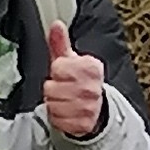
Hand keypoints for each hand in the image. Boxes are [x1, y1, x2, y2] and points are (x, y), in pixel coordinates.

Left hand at [40, 23, 107, 138]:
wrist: (98, 109)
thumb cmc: (80, 81)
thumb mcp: (71, 60)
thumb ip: (60, 43)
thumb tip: (55, 25)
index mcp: (91, 68)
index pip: (58, 67)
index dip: (57, 71)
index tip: (64, 73)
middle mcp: (92, 88)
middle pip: (51, 87)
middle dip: (54, 88)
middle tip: (63, 88)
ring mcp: (89, 107)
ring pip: (52, 104)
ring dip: (54, 103)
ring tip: (65, 100)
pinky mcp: (84, 124)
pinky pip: (57, 119)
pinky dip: (58, 117)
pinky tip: (67, 112)